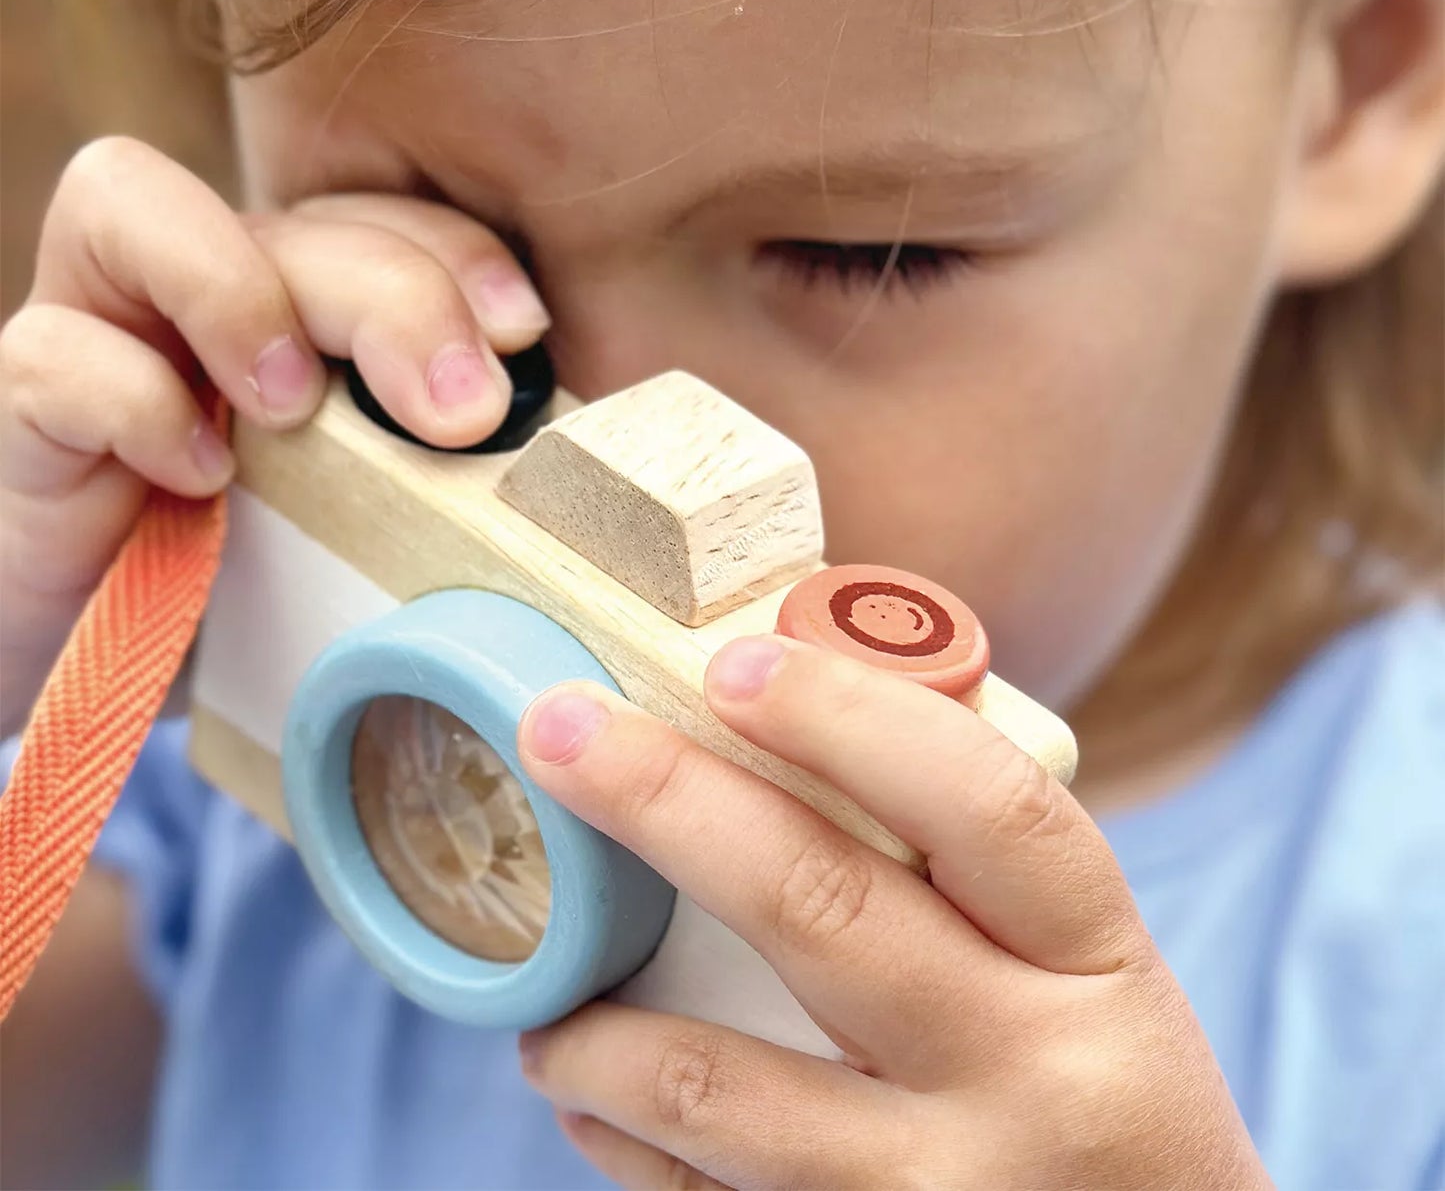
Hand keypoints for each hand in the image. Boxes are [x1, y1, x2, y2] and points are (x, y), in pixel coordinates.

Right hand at [0, 137, 547, 728]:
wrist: (116, 659)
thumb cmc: (272, 583)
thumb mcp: (385, 514)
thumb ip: (448, 457)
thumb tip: (566, 440)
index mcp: (315, 304)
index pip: (390, 220)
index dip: (463, 255)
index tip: (526, 336)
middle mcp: (213, 291)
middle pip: (299, 218)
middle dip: (395, 295)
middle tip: (457, 413)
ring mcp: (109, 329)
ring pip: (130, 199)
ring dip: (240, 291)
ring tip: (294, 407)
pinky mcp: (27, 402)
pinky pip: (57, 353)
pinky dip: (138, 403)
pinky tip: (201, 479)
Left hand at [515, 637, 1270, 1189]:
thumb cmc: (1111, 1099)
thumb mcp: (1091, 974)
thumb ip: (975, 874)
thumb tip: (793, 733)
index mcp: (1094, 960)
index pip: (980, 801)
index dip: (847, 716)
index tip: (733, 664)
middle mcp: (1031, 1074)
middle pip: (819, 906)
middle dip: (666, 800)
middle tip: (558, 730)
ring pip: (723, 1087)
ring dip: (602, 1030)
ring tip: (548, 999)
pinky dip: (628, 1141)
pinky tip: (593, 1104)